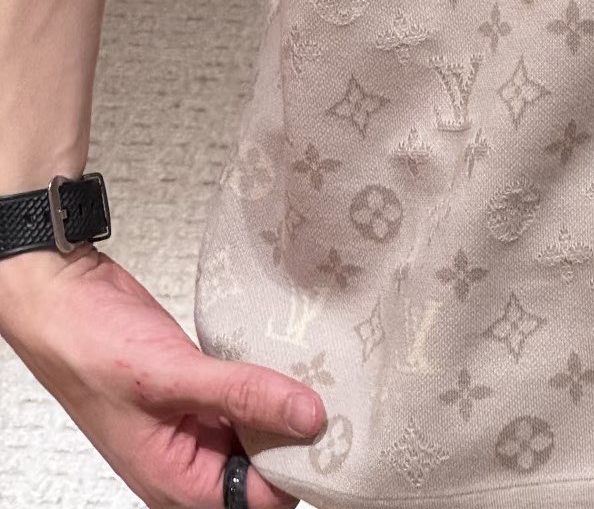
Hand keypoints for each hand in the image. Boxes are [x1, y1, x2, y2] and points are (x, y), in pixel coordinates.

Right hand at [0, 245, 325, 508]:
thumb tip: (309, 417)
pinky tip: (290, 355)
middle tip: (331, 388)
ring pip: (259, 430)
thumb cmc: (93, 350)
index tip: (331, 426)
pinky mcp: (200, 391)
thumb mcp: (173, 375)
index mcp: (176, 483)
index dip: (296, 467)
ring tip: (317, 368)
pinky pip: (245, 397)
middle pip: (265, 467)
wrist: (65, 301)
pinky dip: (267, 380)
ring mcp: (195, 426)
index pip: (259, 499)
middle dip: (295, 433)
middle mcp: (188, 463)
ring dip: (284, 404)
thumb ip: (243, 396)